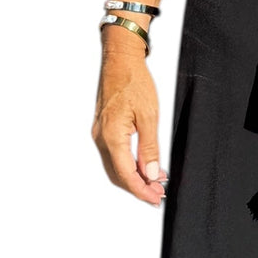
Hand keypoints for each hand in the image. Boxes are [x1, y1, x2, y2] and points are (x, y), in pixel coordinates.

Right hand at [92, 39, 167, 204]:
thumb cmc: (134, 81)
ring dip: (133, 177)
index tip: (155, 198)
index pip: (126, 175)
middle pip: (117, 175)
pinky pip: (114, 154)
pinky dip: (128, 164)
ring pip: (114, 166)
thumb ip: (149, 148)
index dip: (141, 190)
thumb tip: (150, 173)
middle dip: (138, 187)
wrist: (120, 59)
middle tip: (157, 194)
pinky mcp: (103, 128)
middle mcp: (101, 138)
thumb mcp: (149, 116)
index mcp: (112, 137)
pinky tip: (142, 164)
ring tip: (154, 181)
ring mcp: (100, 133)